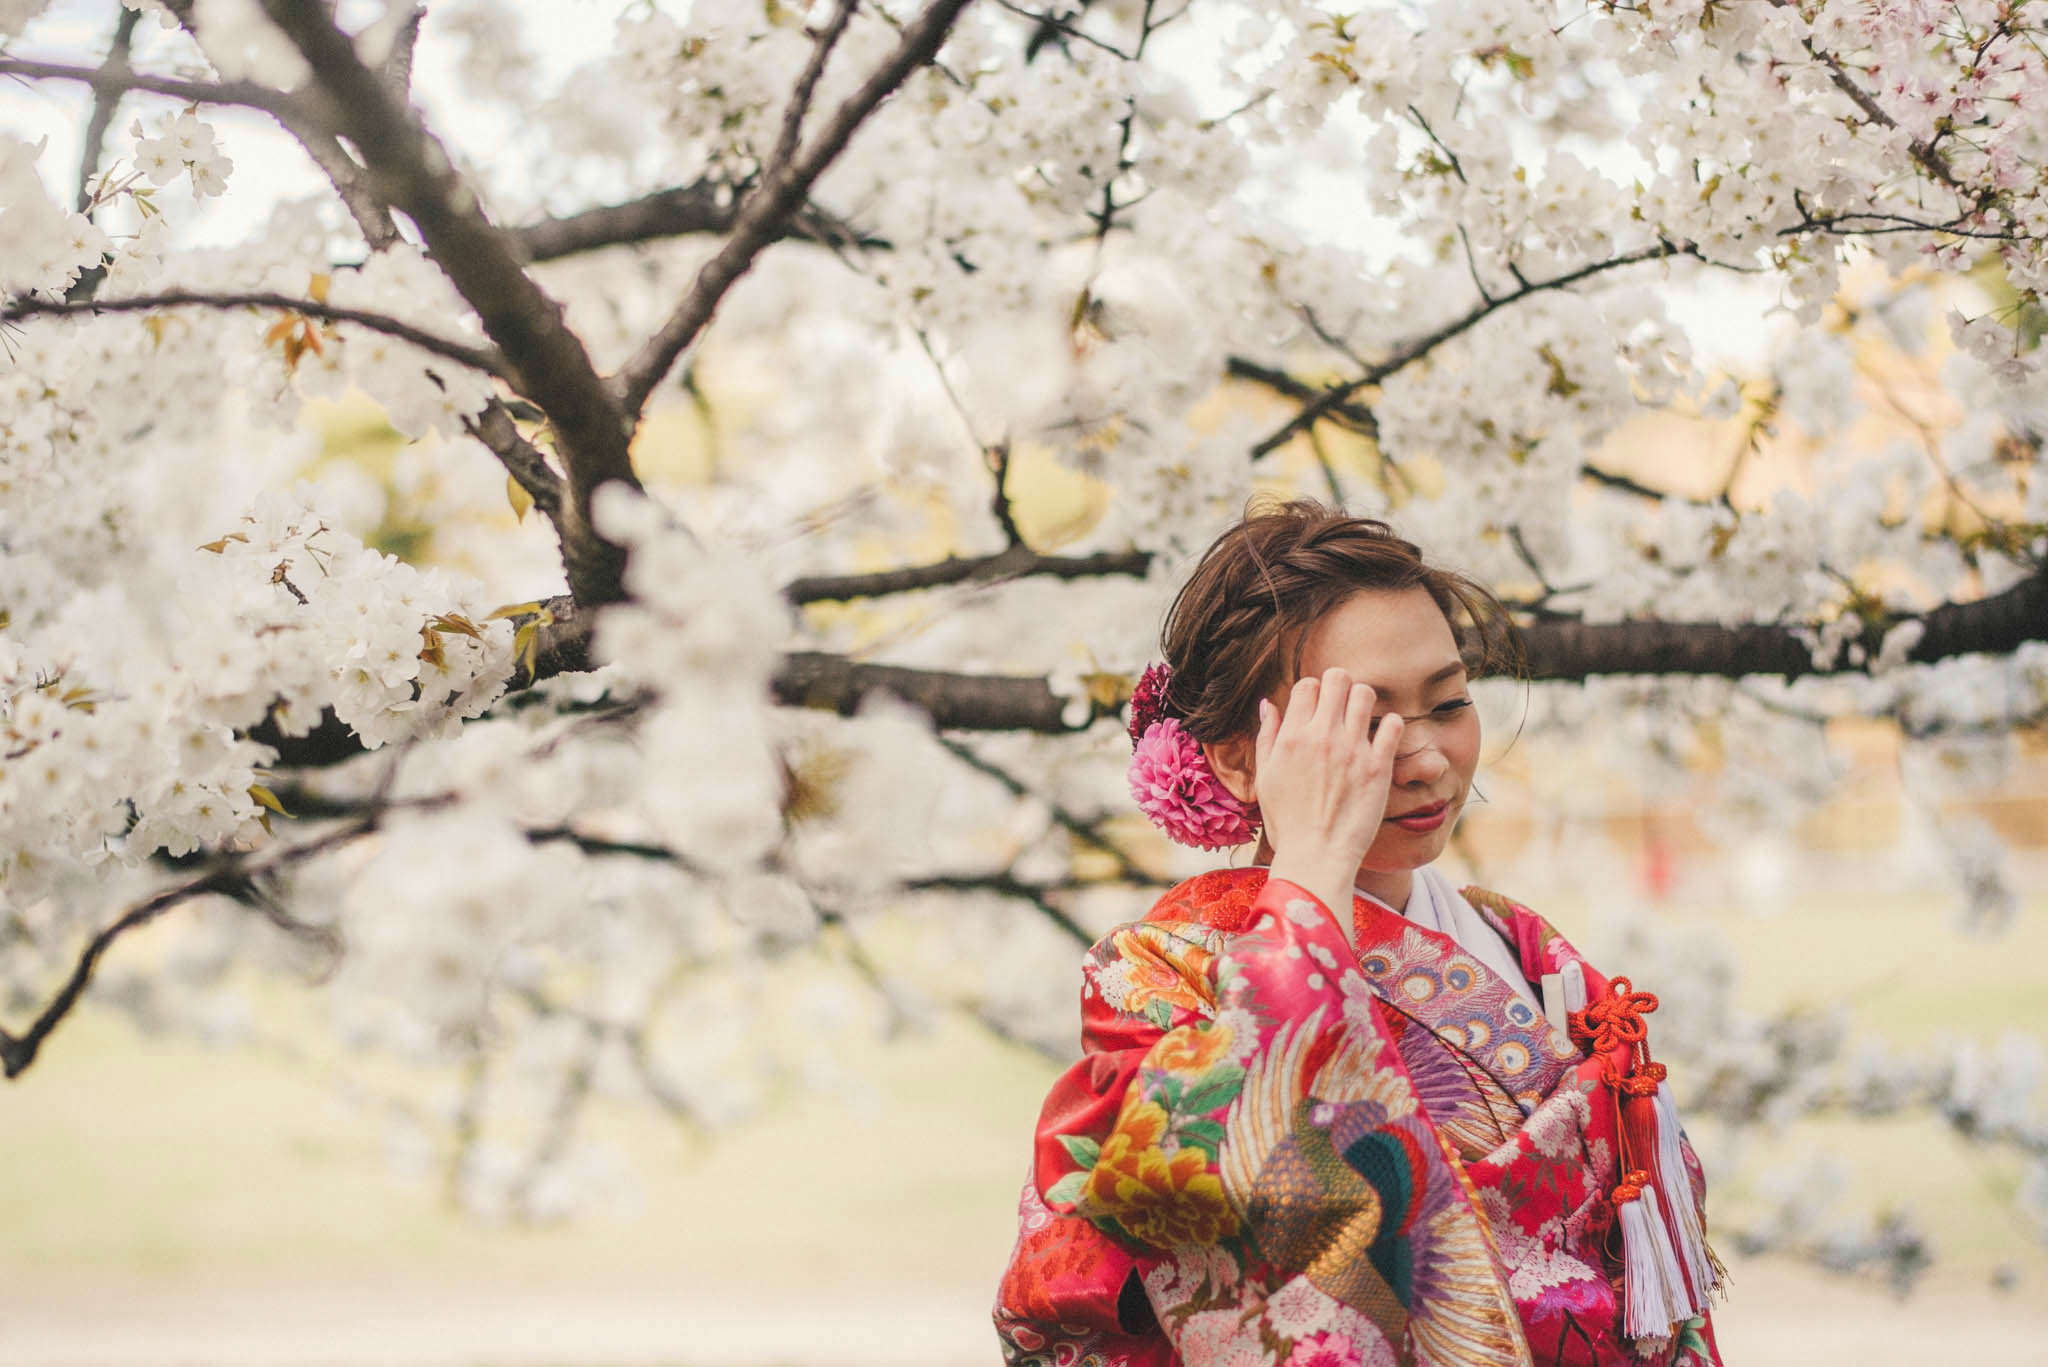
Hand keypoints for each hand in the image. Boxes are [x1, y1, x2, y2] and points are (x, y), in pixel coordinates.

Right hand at [1255, 668, 1404, 920]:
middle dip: (1339, 687)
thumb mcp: (1265, 777)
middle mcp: (1322, 736)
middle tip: (1341, 708)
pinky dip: (1389, 726)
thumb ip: (1267, 736)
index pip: (1307, 684)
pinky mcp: (1379, 766)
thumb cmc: (1287, 821)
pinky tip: (1381, 740)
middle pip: (1338, 678)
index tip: (1317, 710)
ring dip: (1363, 702)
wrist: (1316, 856)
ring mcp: (1353, 749)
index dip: (1313, 693)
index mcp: (1292, 737)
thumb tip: (1270, 704)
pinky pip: (1393, 724)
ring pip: (1366, 694)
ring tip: (1361, 721)